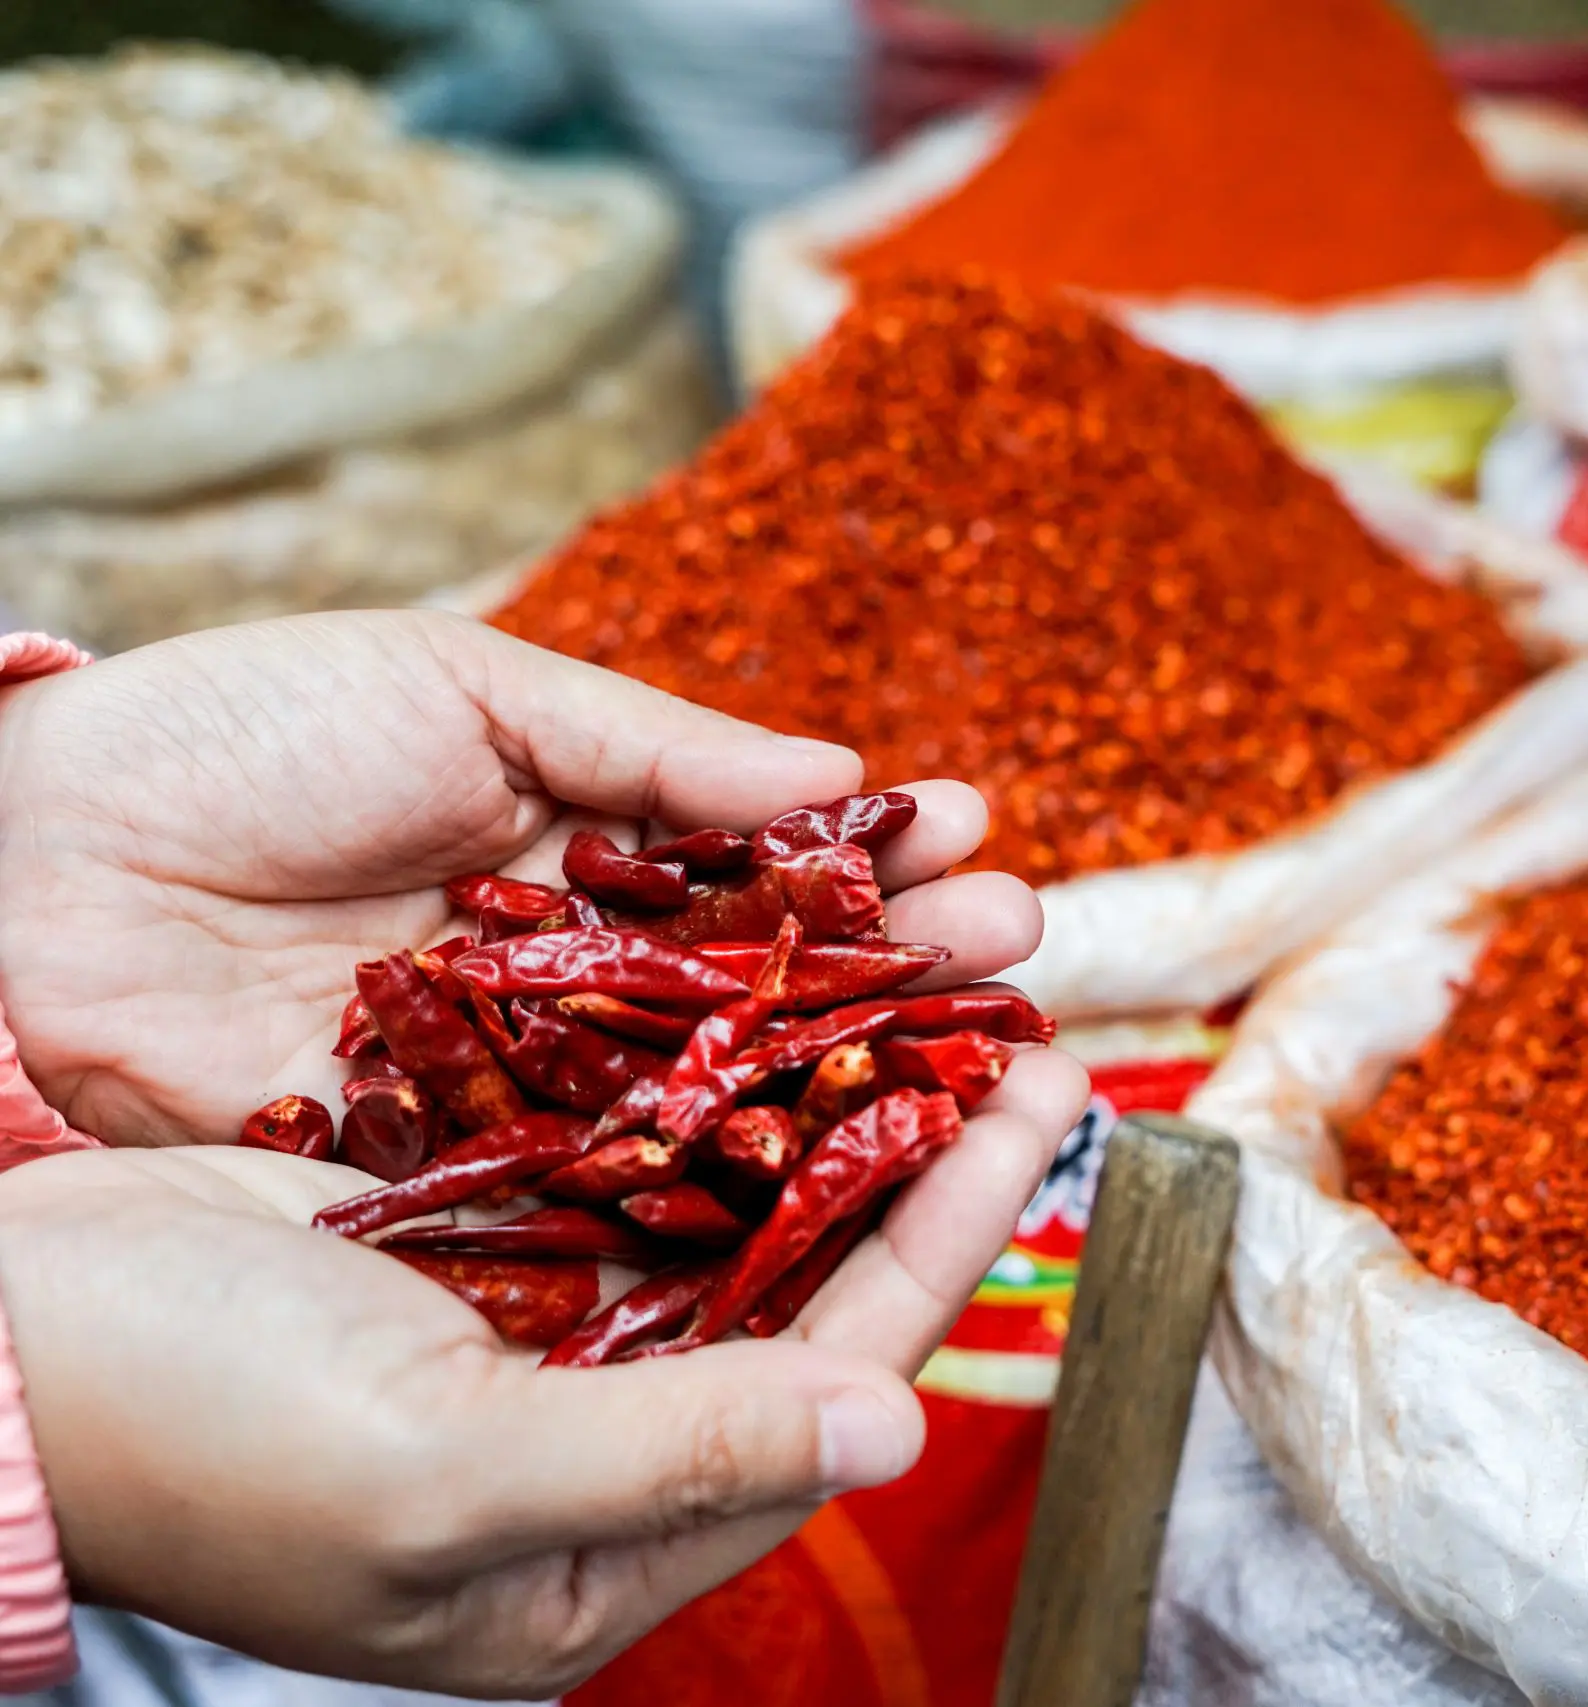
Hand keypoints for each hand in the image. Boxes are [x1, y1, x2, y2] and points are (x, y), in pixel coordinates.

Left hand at [0, 610, 1040, 1146]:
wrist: (19, 865)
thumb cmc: (231, 738)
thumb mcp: (460, 686)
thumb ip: (651, 746)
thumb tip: (837, 768)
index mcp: (570, 850)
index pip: (759, 864)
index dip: (873, 858)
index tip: (982, 846)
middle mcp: (569, 975)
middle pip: (767, 985)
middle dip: (903, 965)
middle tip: (1025, 951)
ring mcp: (523, 1083)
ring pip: (717, 1088)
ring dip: (851, 1074)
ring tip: (980, 1049)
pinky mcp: (459, 1178)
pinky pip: (609, 1181)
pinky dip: (722, 1176)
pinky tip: (831, 1159)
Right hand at [0, 1068, 1085, 1697]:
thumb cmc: (190, 1437)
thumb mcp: (445, 1469)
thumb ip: (680, 1451)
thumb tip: (896, 1435)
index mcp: (607, 1548)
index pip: (843, 1374)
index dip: (956, 1238)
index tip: (1047, 1105)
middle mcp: (598, 1443)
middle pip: (812, 1281)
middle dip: (922, 1152)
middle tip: (1020, 1020)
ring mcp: (542, 1333)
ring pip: (740, 1203)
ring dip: (832, 1095)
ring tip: (929, 981)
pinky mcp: (481, 1237)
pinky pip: (640, 1148)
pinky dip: (714, 1072)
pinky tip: (777, 987)